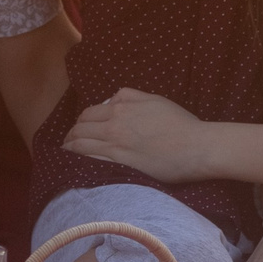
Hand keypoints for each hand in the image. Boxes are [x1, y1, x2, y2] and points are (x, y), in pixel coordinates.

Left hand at [63, 88, 214, 180]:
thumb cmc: (181, 124)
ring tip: (66, 154)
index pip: (89, 113)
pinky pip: (91, 160)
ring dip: (70, 148)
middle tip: (68, 142)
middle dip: (71, 135)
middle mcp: (114, 123)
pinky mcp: (121, 163)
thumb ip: (131, 96)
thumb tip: (112, 100)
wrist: (196, 147)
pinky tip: (76, 164)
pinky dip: (79, 160)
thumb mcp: (155, 100)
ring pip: (81, 144)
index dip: (81, 121)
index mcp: (122, 106)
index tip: (79, 128)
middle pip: (81, 128)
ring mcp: (116, 144)